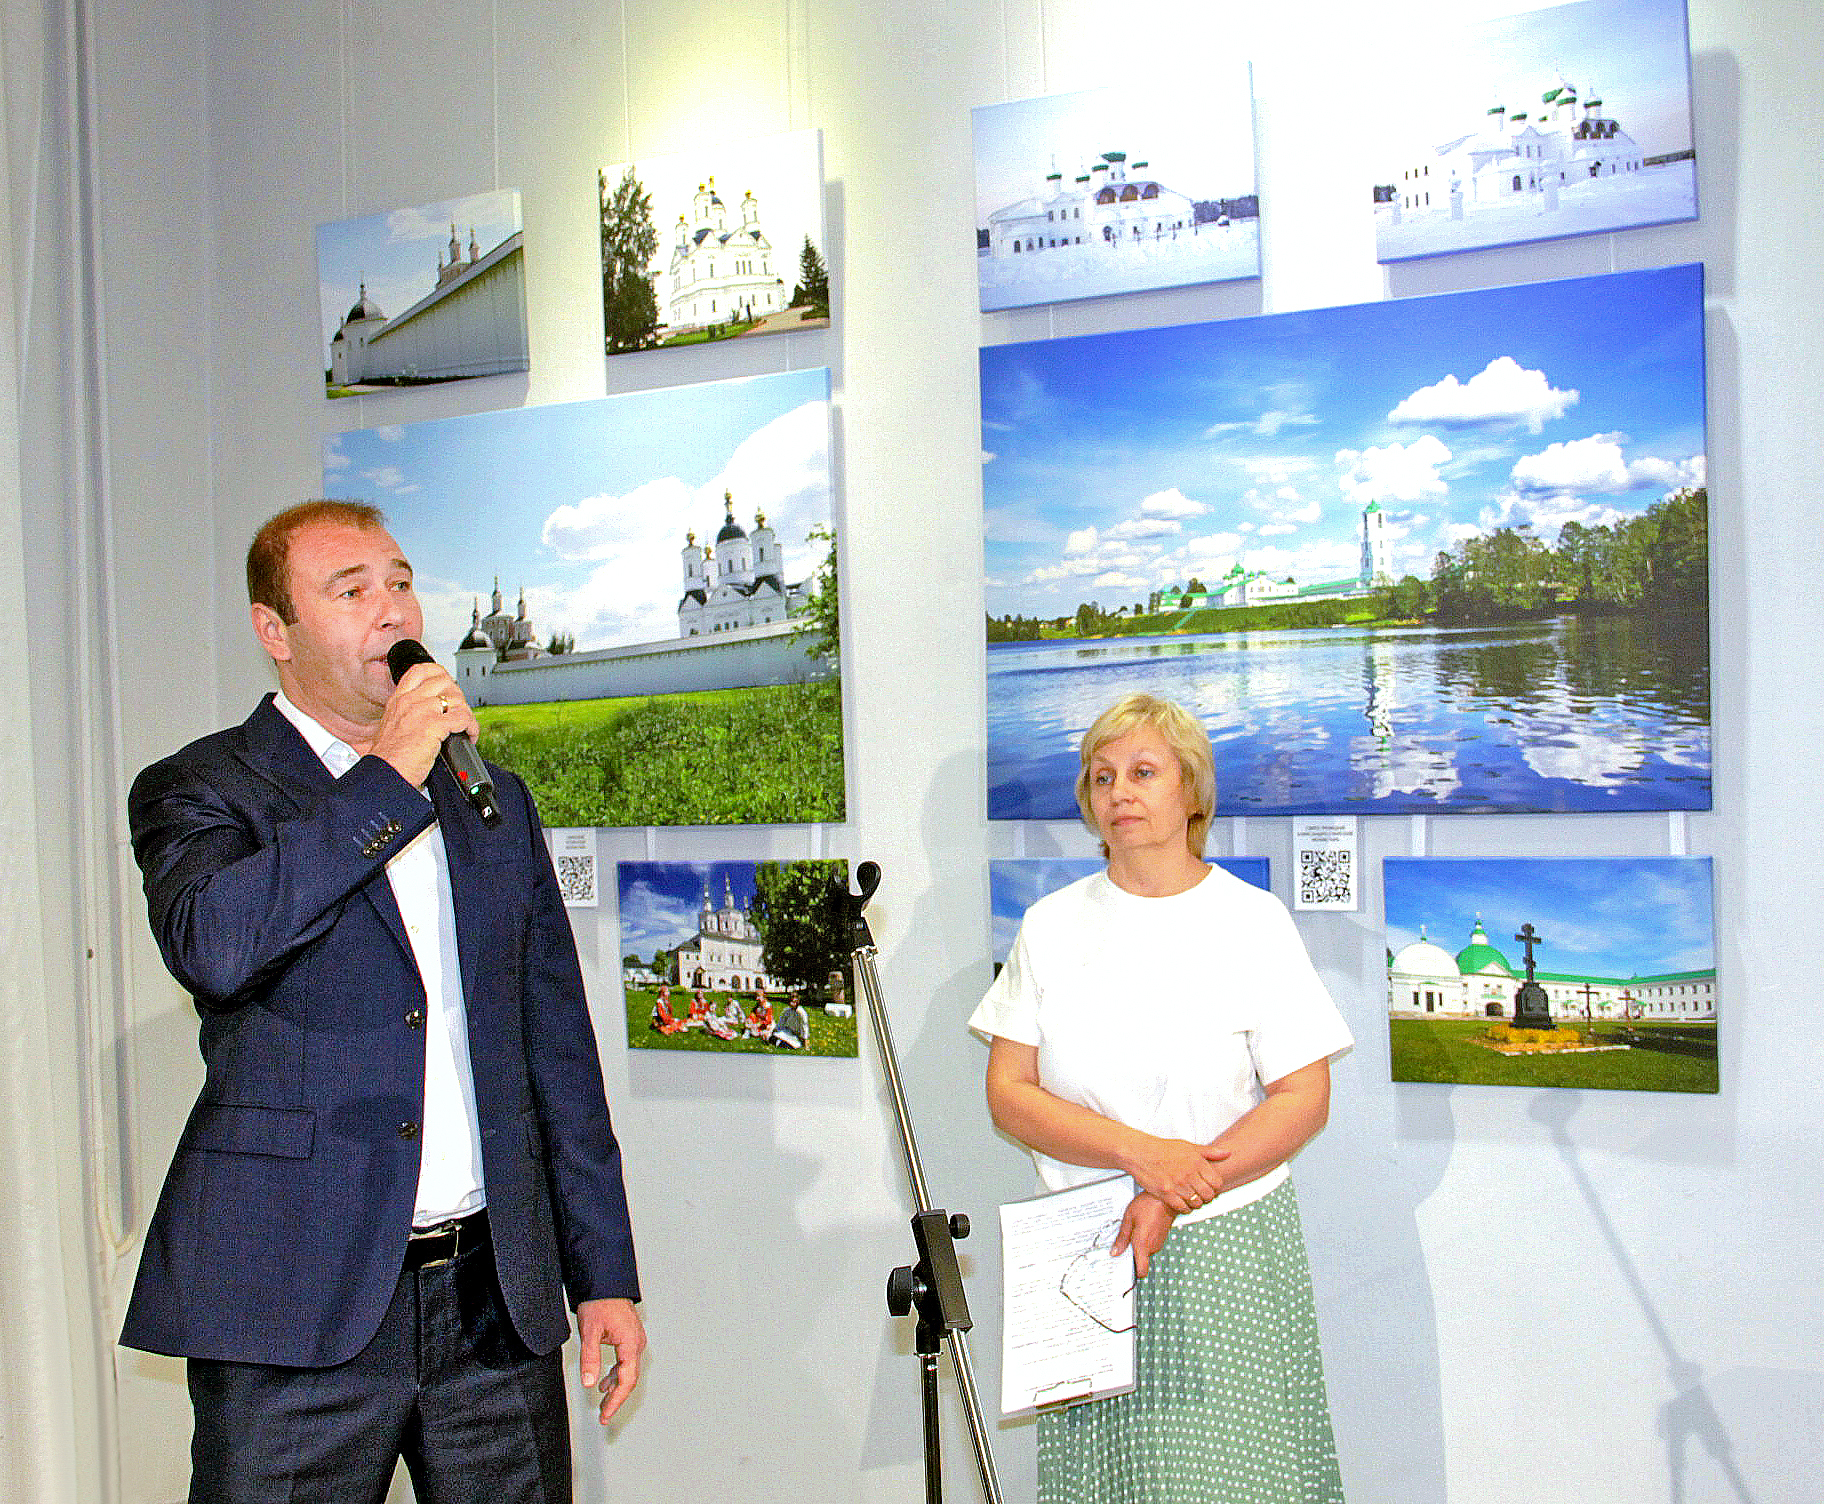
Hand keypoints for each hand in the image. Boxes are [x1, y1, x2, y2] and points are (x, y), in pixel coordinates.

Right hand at [369, 662, 480, 786]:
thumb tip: (431, 714)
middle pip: (445, 682)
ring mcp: (421, 711)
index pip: (421, 670)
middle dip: (458, 696)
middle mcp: (409, 701)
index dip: (440, 674)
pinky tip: (469, 736)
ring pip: (457, 699)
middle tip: (459, 712)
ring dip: (467, 714)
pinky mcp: (433, 726)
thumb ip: (408, 715)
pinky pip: (463, 718)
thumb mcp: (392, 726)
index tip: (449, 686)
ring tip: (466, 728)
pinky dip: (471, 727)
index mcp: (398, 700)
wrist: (385, 774)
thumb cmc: (389, 759)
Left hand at [577, 1297, 644, 1423]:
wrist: (605, 1282)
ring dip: (616, 1387)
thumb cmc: (599, 1302)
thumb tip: (589, 1383)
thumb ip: (590, 1359)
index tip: (606, 1415)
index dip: (616, 1401)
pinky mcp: (630, 1337)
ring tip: (602, 1402)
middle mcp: (637, 1343)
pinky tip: (605, 1381)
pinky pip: (626, 1361)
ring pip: (629, 1370)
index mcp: (631, 1344)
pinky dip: (616, 1374)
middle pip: (630, 1378)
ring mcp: (635, 1340)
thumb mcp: (590, 1332)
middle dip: (617, 1399)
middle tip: (604, 1415)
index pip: (627, 1380)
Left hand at [1112, 1190, 1173, 1277]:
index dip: (1134, 1273)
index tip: (1126, 1269)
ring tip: (1133, 1229)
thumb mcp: (1129, 1219)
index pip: (1142, 1270)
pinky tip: (1140, 1226)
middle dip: (1133, 1252)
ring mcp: (1159, 1242)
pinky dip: (1145, 1238)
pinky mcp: (1162, 1237)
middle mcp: (1153, 1247)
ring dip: (1139, 1244)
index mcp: (1143, 1245)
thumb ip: (1122, 1238)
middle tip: (1124, 1240)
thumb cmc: (1148, 1205)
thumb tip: (1115, 1252)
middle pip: (1141, 1259)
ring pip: (1145, 1250)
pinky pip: (1151, 1243)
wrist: (1165, 1198)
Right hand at [1126, 1136, 1229, 1213]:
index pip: (1217, 1183)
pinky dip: (1185, 1208)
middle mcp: (1189, 1174)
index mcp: (1197, 1162)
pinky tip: (1182, 1202)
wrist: (1140, 1154)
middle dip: (1207, 1197)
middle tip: (1201, 1194)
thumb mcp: (1189, 1146)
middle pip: (1208, 1195)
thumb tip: (1227, 1153)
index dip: (1215, 1187)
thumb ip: (1209, 1152)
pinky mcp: (1166, 1194)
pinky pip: (1182, 1208)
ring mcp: (1178, 1185)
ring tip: (1190, 1197)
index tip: (1210, 1187)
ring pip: (1196, 1203)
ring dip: (1196, 1203)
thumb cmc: (1163, 1149)